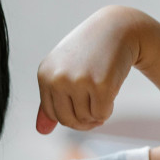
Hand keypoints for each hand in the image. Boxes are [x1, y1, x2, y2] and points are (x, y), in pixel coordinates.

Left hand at [35, 6, 139, 134]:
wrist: (118, 28)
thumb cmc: (88, 53)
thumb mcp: (63, 72)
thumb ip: (51, 101)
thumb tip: (42, 131)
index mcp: (45, 75)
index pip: (52, 113)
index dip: (69, 117)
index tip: (82, 111)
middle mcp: (58, 78)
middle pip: (67, 119)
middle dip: (83, 121)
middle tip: (95, 113)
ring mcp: (78, 81)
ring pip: (85, 118)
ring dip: (96, 114)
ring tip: (102, 96)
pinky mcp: (100, 85)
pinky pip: (101, 114)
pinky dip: (108, 110)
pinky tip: (110, 93)